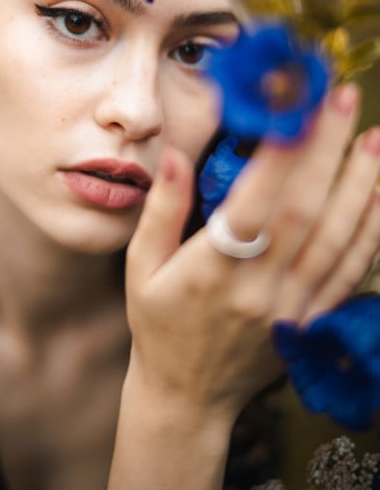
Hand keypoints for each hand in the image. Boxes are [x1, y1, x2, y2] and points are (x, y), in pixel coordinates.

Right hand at [125, 83, 379, 420]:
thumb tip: (175, 153)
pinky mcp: (310, 324)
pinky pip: (348, 276)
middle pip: (303, 211)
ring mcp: (290, 309)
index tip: (294, 105)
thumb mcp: (142, 267)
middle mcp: (257, 289)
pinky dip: (369, 235)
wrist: (187, 397)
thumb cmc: (159, 325)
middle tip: (341, 99)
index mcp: (210, 270)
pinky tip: (379, 197)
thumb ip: (161, 209)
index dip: (278, 153)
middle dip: (326, 150)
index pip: (253, 203)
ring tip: (374, 139)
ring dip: (360, 186)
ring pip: (335, 241)